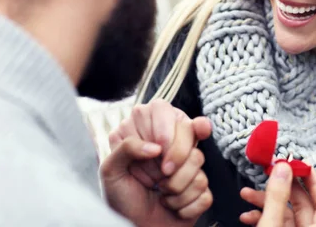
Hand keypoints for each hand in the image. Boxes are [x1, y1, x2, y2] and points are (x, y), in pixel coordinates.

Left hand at [101, 100, 212, 226]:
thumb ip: (126, 147)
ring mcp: (188, 163)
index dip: (165, 127)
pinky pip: (204, 188)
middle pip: (189, 130)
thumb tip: (155, 146)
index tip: (158, 149)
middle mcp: (170, 143)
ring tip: (161, 193)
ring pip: (198, 160)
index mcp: (147, 132)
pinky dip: (185, 204)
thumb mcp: (111, 170)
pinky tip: (172, 205)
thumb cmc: (121, 199)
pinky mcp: (201, 186)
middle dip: (176, 157)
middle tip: (161, 175)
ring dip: (176, 186)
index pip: (163, 109)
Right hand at [239, 162, 315, 226]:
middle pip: (302, 205)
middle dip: (282, 187)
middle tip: (269, 173)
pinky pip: (276, 224)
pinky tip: (247, 216)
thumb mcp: (271, 225)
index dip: (314, 181)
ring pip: (285, 214)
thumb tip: (283, 168)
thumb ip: (277, 198)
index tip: (299, 165)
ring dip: (265, 202)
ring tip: (246, 194)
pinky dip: (262, 216)